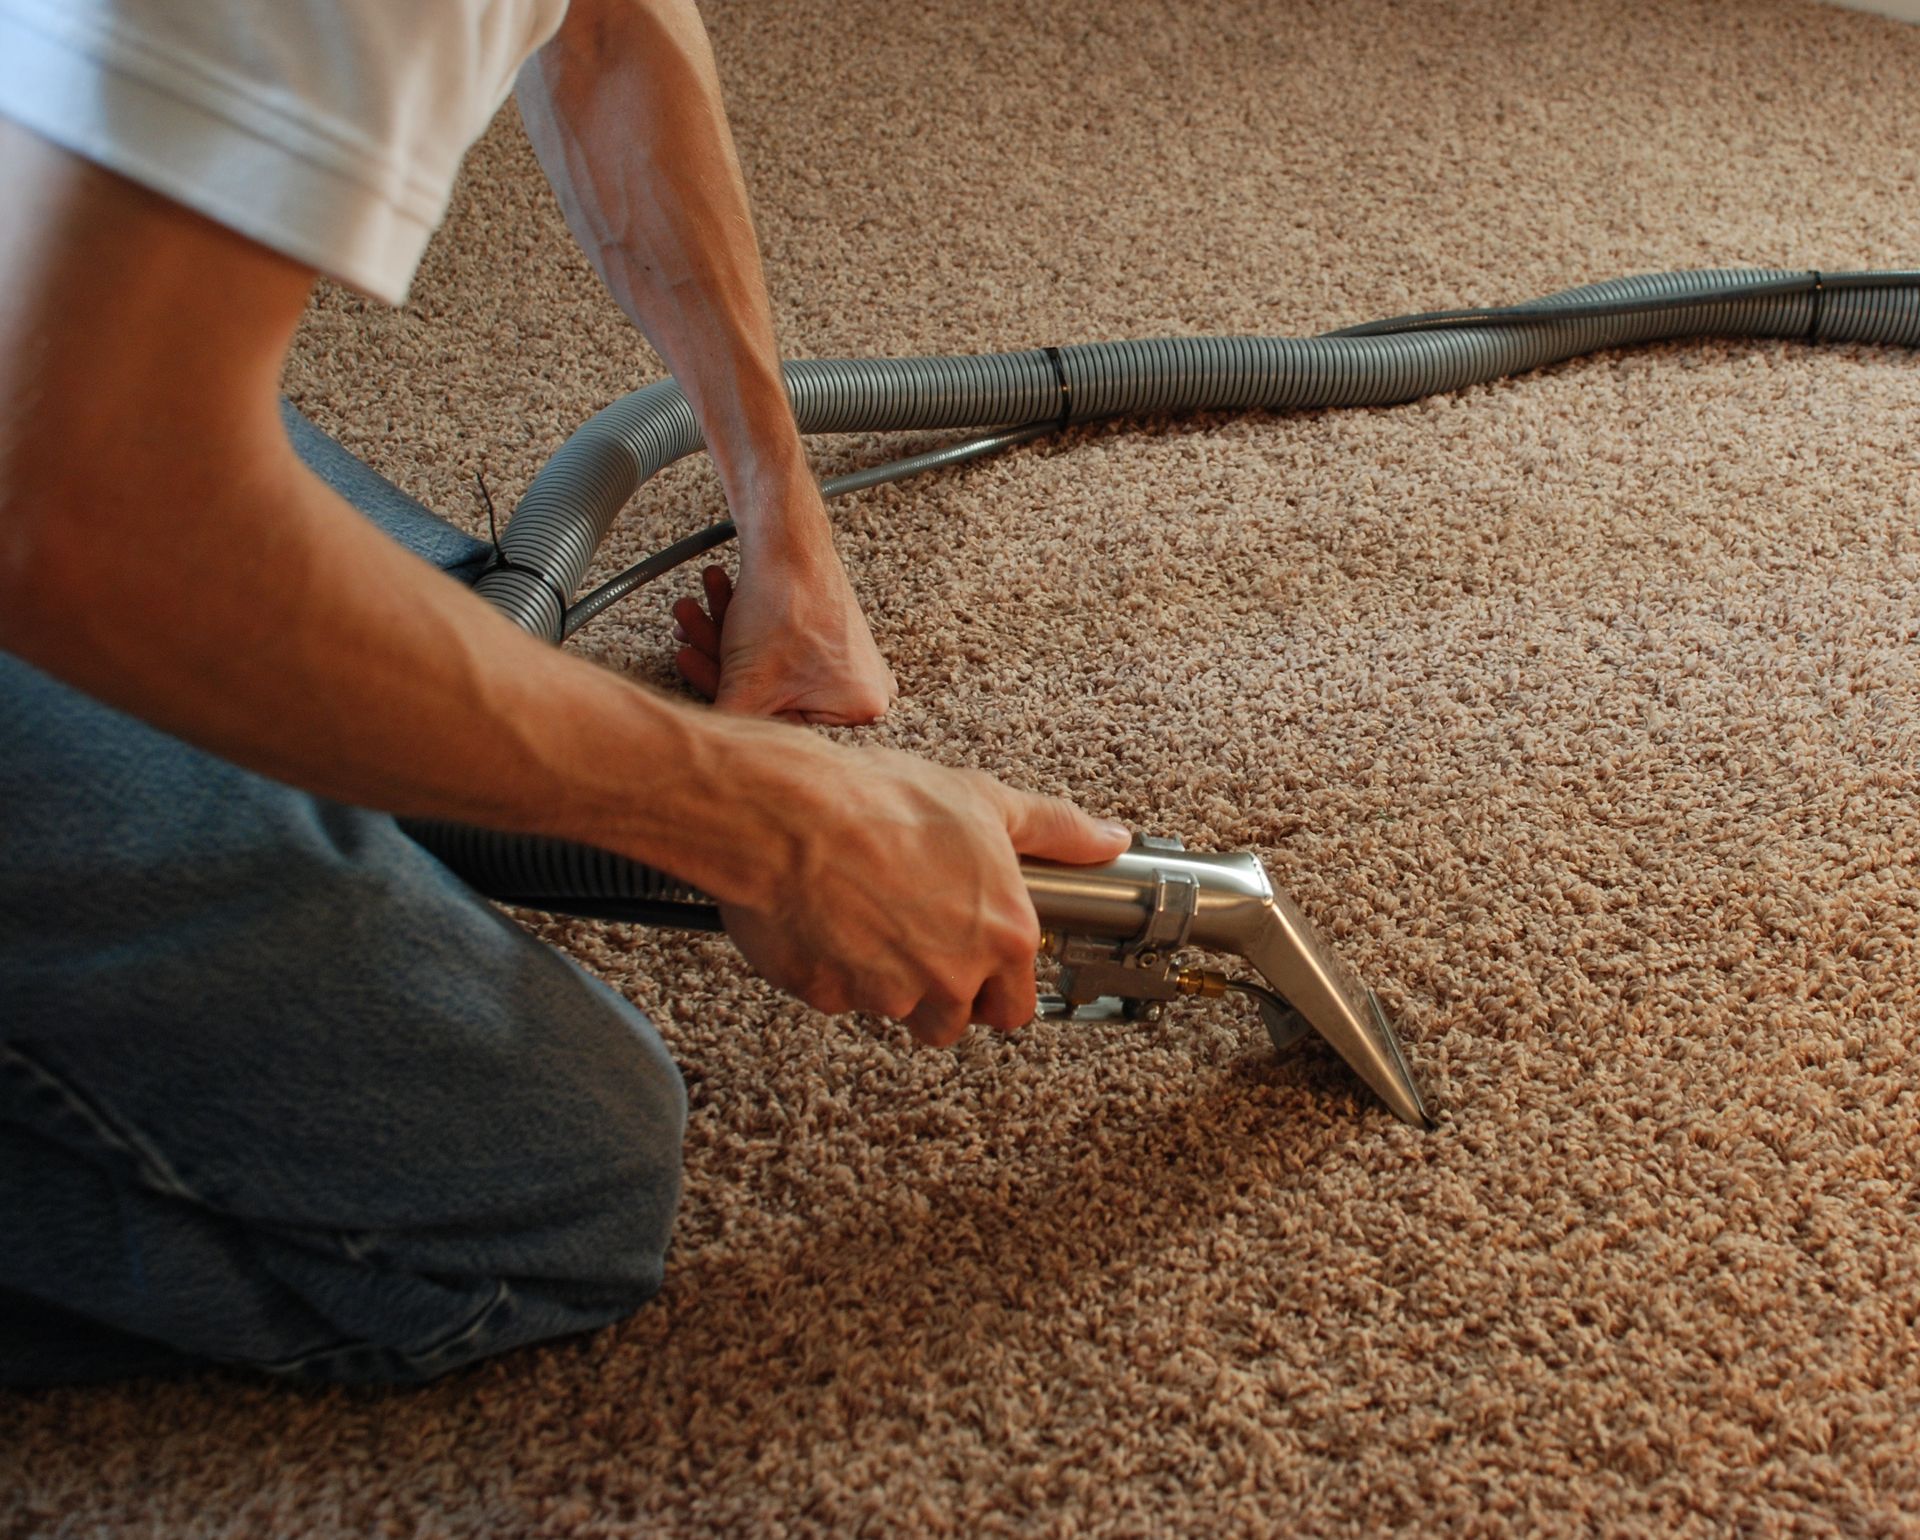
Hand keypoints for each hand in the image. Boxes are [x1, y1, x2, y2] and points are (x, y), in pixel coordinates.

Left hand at [672, 542, 896, 724]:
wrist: (789, 540)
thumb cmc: (781, 606)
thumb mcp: (745, 688)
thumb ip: (730, 732)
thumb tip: (715, 767)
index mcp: (862, 708)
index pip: (783, 730)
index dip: (734, 713)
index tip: (698, 700)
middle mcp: (867, 688)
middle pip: (774, 697)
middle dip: (720, 668)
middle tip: (686, 647)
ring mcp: (851, 662)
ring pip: (771, 670)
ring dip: (723, 644)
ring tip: (690, 614)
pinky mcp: (831, 638)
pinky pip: (778, 651)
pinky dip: (743, 636)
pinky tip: (711, 611)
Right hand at [718, 742, 1130, 1044]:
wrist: (789, 813)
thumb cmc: (884, 802)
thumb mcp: (986, 802)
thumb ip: (1057, 830)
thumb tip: (1108, 839)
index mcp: (1002, 937)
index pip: (1016, 1006)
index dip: (996, 985)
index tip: (977, 960)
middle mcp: (952, 977)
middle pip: (954, 1021)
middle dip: (940, 994)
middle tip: (918, 938)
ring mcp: (888, 994)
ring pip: (895, 1010)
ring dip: (885, 979)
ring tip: (868, 914)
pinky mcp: (828, 996)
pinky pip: (836, 996)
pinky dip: (833, 967)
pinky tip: (826, 916)